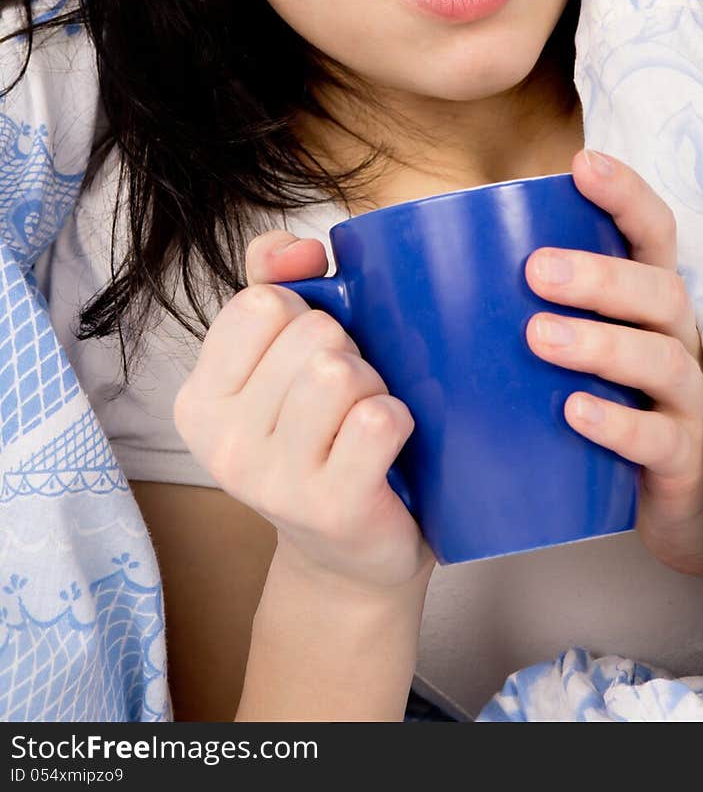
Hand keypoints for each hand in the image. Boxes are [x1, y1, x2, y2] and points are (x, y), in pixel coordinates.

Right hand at [173, 228, 434, 596]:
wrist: (351, 558)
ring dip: (375, 385)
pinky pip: (377, 419)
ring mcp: (273, 481)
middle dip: (348, 351)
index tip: (311, 353)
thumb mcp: (282, 362)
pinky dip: (399, 420)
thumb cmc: (323, 441)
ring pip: (341, 373)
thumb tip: (298, 248)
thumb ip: (275, 283)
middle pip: (311, 333)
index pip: (260, 301)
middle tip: (346, 399)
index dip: (305, 313)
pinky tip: (389, 446)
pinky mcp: (331, 507)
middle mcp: (222, 443)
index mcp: (200, 398)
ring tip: (366, 419)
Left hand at [524, 150, 702, 577]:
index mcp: (646, 301)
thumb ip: (505, 309)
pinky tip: (574, 412)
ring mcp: (686, 401)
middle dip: (600, 273)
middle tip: (535, 270)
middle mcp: (676, 340)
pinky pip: (659, 438)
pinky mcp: (683, 462)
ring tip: (539, 337)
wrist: (651, 511)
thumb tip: (382, 271)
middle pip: (659, 289)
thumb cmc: (590, 408)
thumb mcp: (565, 350)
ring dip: (601, 341)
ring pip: (661, 357)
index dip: (626, 193)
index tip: (581, 163)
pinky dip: (618, 422)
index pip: (654, 232)